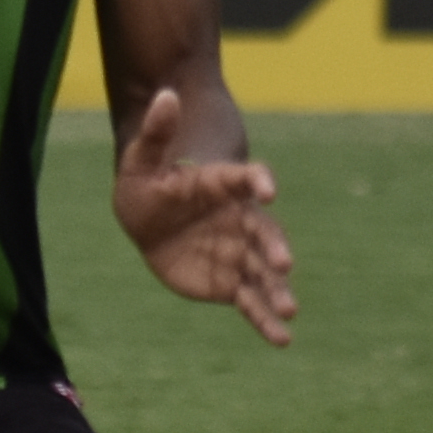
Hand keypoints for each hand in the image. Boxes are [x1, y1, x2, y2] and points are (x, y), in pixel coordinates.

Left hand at [111, 86, 294, 346]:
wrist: (152, 219)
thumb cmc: (149, 184)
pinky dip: (265, 320)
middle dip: (274, 247)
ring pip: (262, 272)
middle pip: (262, 233)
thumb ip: (156, 133)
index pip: (244, 179)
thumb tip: (163, 94)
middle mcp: (239, 219)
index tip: (267, 189)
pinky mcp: (231, 282)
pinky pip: (251, 302)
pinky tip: (281, 339)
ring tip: (289, 310)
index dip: (257, 180)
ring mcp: (239, 253)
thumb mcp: (142, 158)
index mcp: (222, 185)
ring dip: (277, 290)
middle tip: (284, 262)